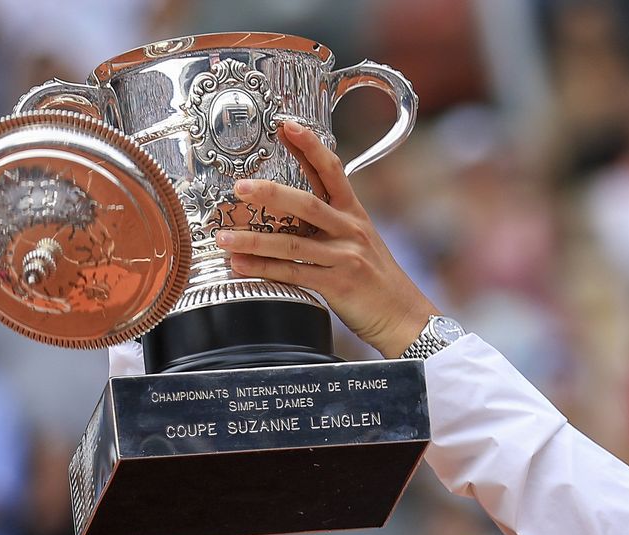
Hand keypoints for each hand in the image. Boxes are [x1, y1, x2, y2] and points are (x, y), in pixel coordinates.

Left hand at [216, 121, 437, 357]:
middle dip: (270, 193)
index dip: (309, 146)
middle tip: (240, 188)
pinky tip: (241, 266)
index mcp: (354, 215)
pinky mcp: (338, 284)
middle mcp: (350, 230)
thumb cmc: (377, 281)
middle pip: (307, 203)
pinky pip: (294, 273)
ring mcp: (344, 257)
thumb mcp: (360, 242)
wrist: (404, 316)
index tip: (286, 126)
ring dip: (254, 240)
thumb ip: (331, 223)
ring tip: (224, 238)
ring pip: (293, 242)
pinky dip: (264, 270)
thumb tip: (293, 209)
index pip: (331, 171)